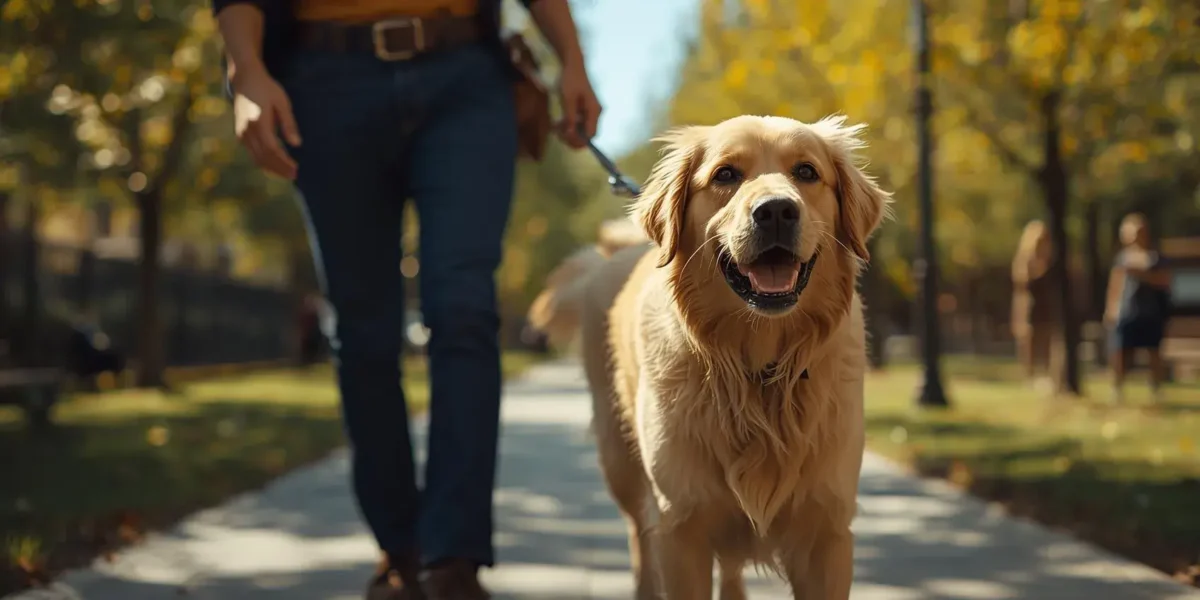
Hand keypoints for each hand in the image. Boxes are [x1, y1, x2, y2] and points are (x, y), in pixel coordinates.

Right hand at [231, 65, 301, 179]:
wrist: (244, 78)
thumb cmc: (266, 88)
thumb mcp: (282, 103)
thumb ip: (289, 124)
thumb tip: (297, 144)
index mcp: (259, 122)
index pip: (272, 150)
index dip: (284, 162)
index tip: (296, 169)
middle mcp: (247, 131)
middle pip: (264, 157)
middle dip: (279, 169)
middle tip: (294, 176)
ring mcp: (242, 133)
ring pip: (256, 157)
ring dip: (272, 168)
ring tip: (286, 173)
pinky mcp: (240, 133)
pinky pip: (252, 152)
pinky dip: (264, 161)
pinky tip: (275, 164)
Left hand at [557, 59, 600, 148]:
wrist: (572, 65)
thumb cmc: (570, 80)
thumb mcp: (568, 99)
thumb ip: (570, 117)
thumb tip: (570, 134)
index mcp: (594, 111)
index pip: (591, 134)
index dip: (579, 140)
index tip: (565, 137)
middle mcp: (595, 113)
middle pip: (587, 134)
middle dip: (573, 137)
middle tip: (558, 133)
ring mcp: (590, 112)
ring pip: (581, 130)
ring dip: (569, 132)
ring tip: (556, 128)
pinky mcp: (585, 110)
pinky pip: (579, 124)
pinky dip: (569, 125)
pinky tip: (558, 123)